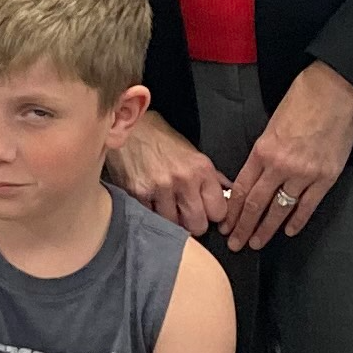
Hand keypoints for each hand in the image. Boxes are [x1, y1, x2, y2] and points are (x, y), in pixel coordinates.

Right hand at [109, 119, 233, 234]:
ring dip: (170, 220)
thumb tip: (227, 192)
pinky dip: (151, 214)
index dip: (212, 214)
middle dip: (192, 223)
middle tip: (185, 214)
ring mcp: (160, 188)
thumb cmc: (160, 138)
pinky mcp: (138, 193)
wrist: (126, 126)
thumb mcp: (191, 152)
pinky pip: (151, 218)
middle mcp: (184, 179)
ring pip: (173, 226)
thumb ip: (210, 176)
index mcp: (201, 169)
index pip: (218, 211)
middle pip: (197, 225)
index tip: (206, 211)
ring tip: (165, 206)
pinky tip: (150, 201)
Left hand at [219, 66, 352, 250]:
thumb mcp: (272, 124)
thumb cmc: (303, 100)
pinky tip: (289, 231)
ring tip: (257, 243)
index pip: (243, 189)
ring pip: (280, 210)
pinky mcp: (326, 177)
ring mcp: (304, 174)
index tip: (226, 224)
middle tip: (236, 244)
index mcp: (263, 150)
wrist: (334, 91)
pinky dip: (298, 221)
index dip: (233, 211)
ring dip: (267, 230)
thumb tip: (256, 174)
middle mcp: (280, 166)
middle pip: (256, 204)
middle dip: (243, 227)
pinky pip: (308, 206)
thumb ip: (264, 151)